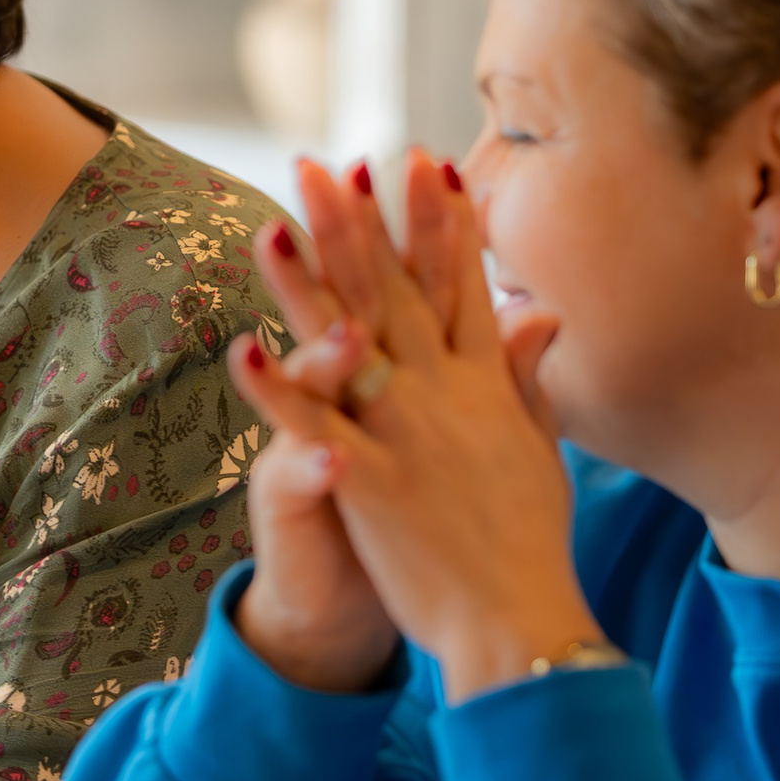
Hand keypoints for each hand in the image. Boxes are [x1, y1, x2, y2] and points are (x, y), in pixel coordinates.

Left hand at [231, 152, 600, 703]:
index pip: (460, 283)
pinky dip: (276, 388)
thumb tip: (539, 310)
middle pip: (395, 290)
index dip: (441, 219)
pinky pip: (312, 426)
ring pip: (347, 340)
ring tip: (268, 223)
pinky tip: (240, 349)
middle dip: (359, 223)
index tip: (424, 157)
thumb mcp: (538, 447)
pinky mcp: (371, 480)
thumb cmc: (528, 543)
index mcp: (484, 384)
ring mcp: (405, 433)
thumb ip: (525, 374)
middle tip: (324, 161)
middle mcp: (445, 393)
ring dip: (305, 281)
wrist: (521, 623)